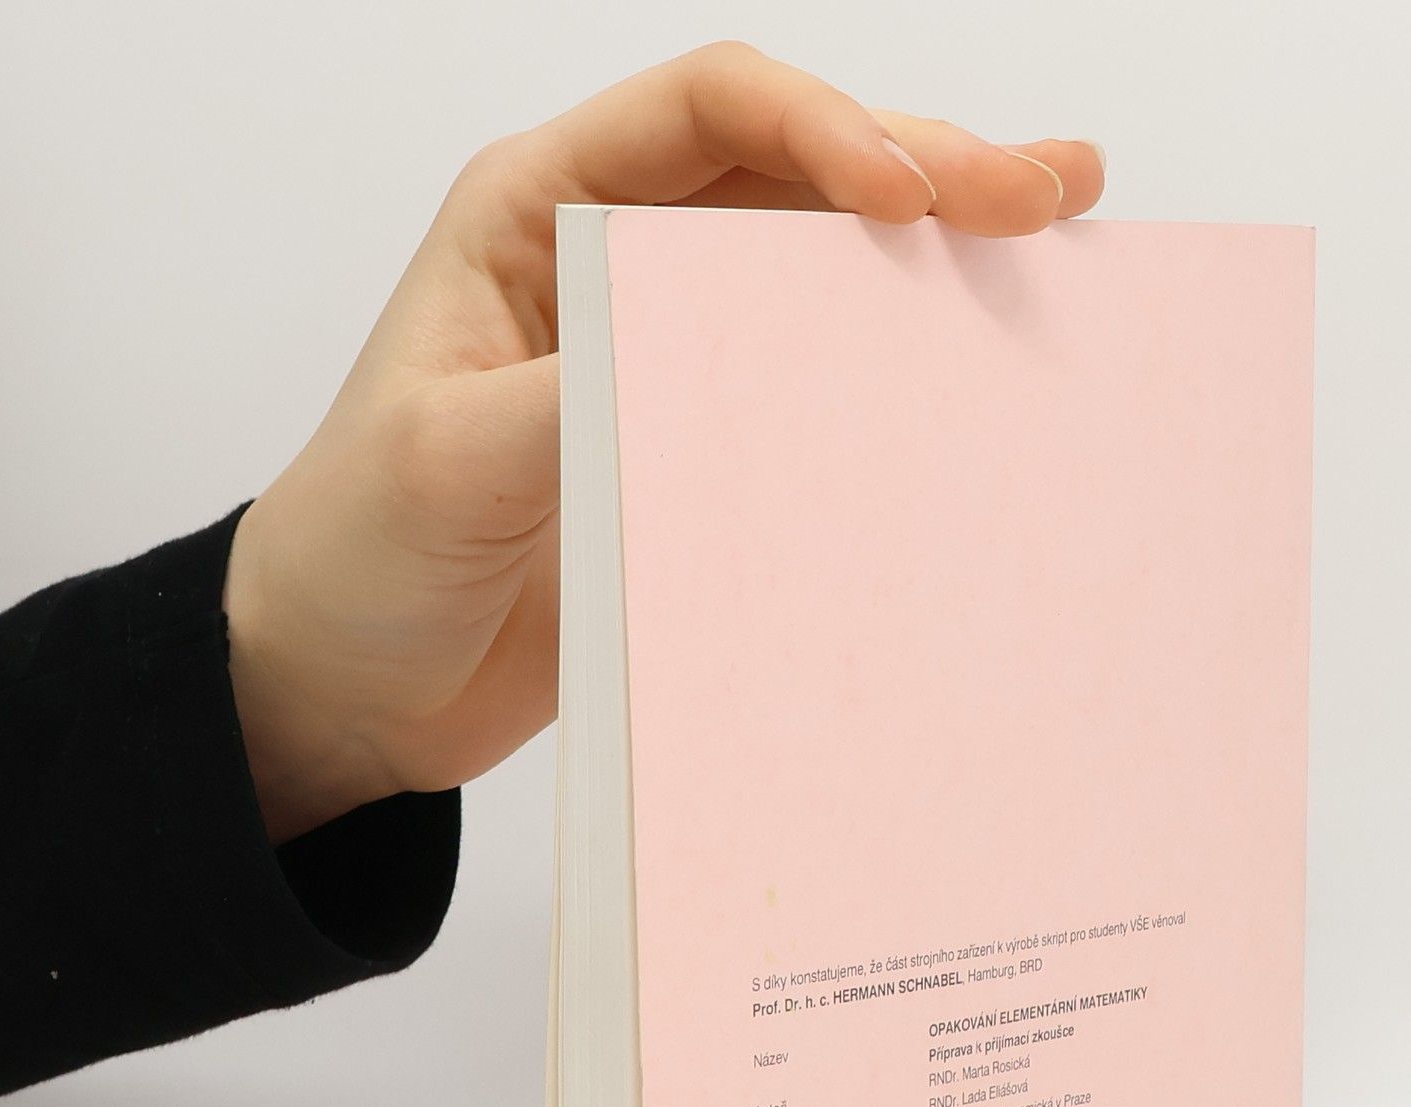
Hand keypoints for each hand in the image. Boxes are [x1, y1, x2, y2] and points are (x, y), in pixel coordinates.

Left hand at [223, 42, 1104, 841]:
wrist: (350, 690)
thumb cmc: (357, 556)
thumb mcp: (445, 464)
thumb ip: (574, 396)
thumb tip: (709, 358)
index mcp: (540, 212)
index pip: (710, 112)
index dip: (825, 129)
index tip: (909, 197)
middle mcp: (619, 262)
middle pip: (799, 174)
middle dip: (929, 168)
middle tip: (1048, 193)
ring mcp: (673, 361)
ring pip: (829, 272)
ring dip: (942, 253)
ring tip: (1059, 232)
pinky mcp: (704, 455)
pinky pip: (823, 393)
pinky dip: (907, 373)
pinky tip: (985, 363)